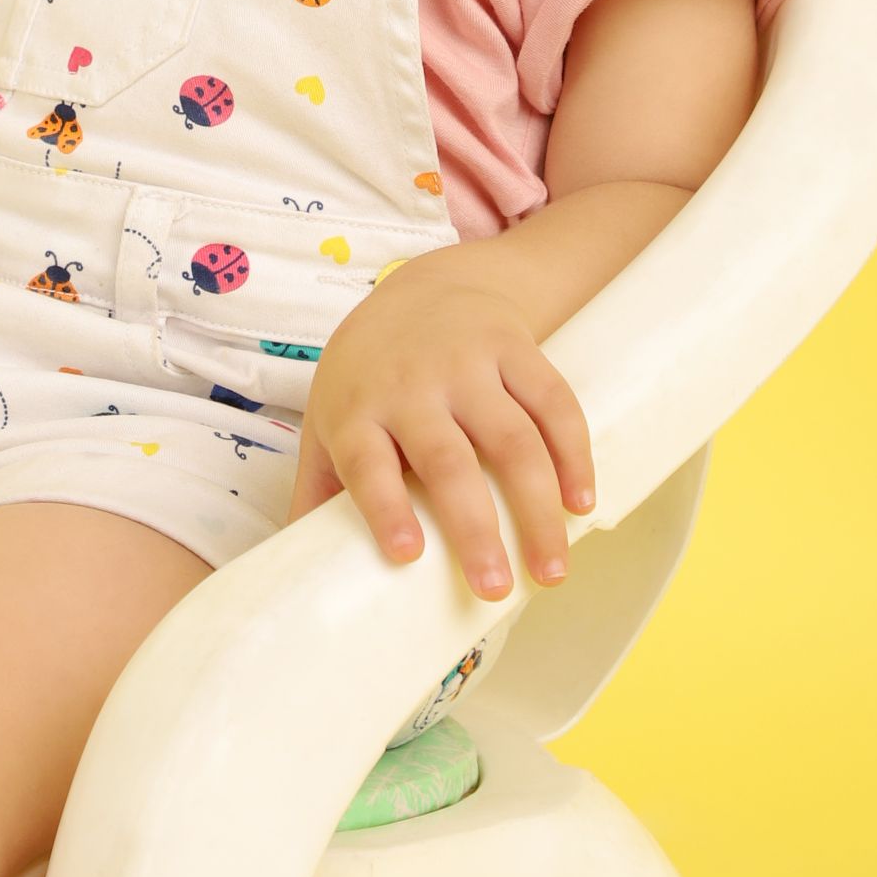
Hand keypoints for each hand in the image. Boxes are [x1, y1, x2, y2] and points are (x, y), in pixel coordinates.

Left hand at [285, 262, 596, 602]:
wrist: (424, 287)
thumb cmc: (370, 377)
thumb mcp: (328, 420)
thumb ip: (319, 492)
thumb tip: (296, 579)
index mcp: (358, 411)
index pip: (368, 462)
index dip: (385, 507)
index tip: (405, 555)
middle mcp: (412, 384)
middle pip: (447, 462)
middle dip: (474, 527)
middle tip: (495, 589)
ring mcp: (468, 363)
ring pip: (511, 439)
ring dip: (537, 507)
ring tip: (552, 569)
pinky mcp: (514, 347)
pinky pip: (553, 403)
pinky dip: (573, 454)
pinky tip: (581, 502)